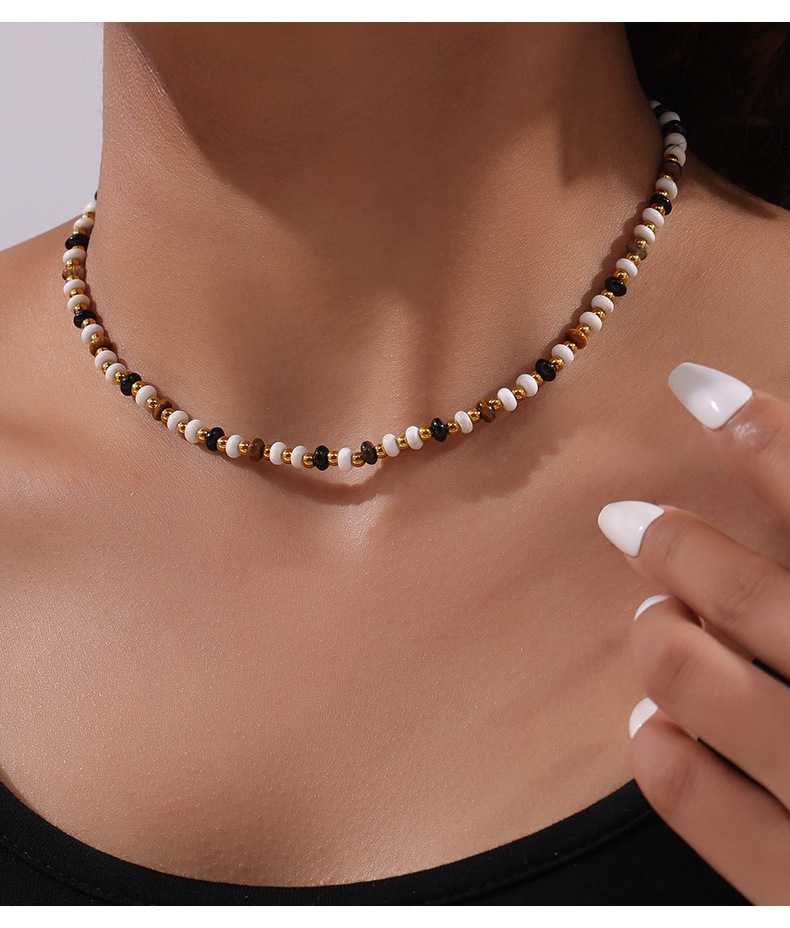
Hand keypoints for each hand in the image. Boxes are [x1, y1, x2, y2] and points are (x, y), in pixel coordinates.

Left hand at [597, 361, 789, 904]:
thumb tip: (781, 486)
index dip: (769, 438)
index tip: (700, 386)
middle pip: (756, 593)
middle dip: (679, 545)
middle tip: (629, 521)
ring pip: (700, 682)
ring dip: (660, 641)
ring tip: (651, 626)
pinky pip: (693, 798)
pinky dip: (660, 752)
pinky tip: (651, 731)